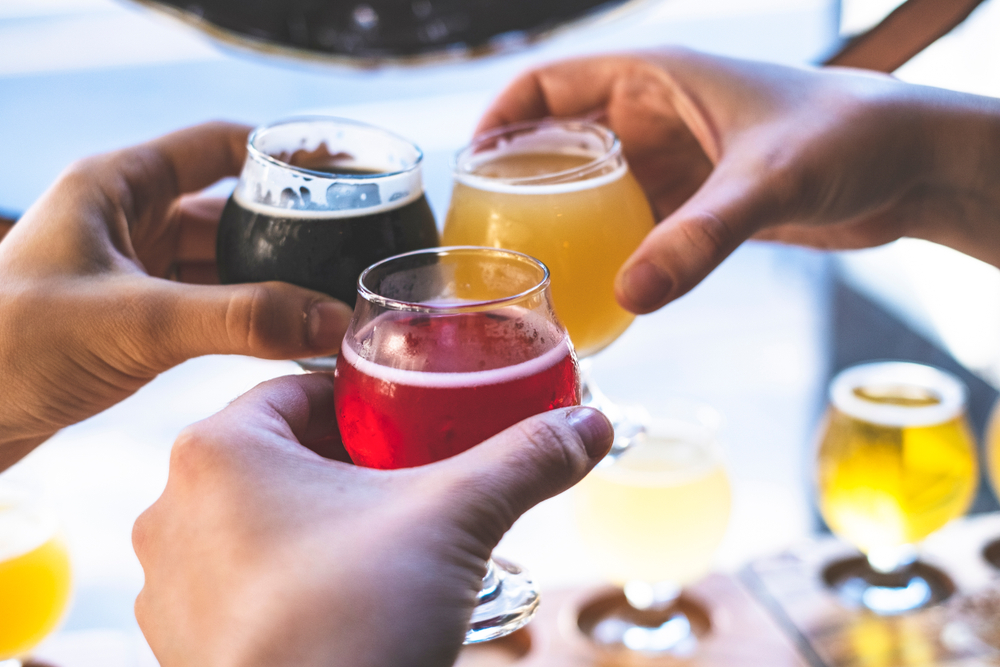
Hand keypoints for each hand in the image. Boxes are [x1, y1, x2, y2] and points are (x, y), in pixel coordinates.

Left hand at [0, 123, 352, 467]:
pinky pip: (205, 306)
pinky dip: (245, 318)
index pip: (216, 147)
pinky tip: (283, 336)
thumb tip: (331, 319)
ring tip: (328, 300)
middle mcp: (126, 221)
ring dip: (270, 281)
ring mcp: (129, 272)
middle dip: (288, 233)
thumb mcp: (138, 321)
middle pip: (227, 210)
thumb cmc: (10, 348)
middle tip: (348, 254)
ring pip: (219, 264)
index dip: (280, 156)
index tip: (340, 177)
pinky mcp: (129, 320)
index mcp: (118, 186)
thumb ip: (241, 318)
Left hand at [133, 373, 612, 666]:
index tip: (413, 421)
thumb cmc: (354, 622)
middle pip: (286, 455)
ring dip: (326, 522)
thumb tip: (587, 424)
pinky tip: (352, 596)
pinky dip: (297, 575)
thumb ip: (523, 458)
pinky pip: (245, 580)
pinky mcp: (185, 639)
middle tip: (414, 481)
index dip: (368, 402)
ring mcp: (170, 581)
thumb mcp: (455, 518)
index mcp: (221, 451)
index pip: (303, 390)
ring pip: (263, 520)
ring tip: (389, 542)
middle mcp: (174, 508)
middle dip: (356, 466)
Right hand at [479, 49, 999, 312]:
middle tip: (483, 239)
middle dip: (517, 184)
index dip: (499, 121)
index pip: (548, 84)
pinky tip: (590, 289)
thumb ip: (701, 237)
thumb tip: (630, 294)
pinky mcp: (694, 200)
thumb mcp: (769, 181)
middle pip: (558, 142)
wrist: (911, 166)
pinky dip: (606, 251)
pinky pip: (631, 223)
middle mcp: (653, 114)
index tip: (465, 172)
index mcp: (654, 76)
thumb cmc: (850, 137)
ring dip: (560, 223)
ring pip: (591, 188)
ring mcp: (673, 160)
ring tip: (524, 271)